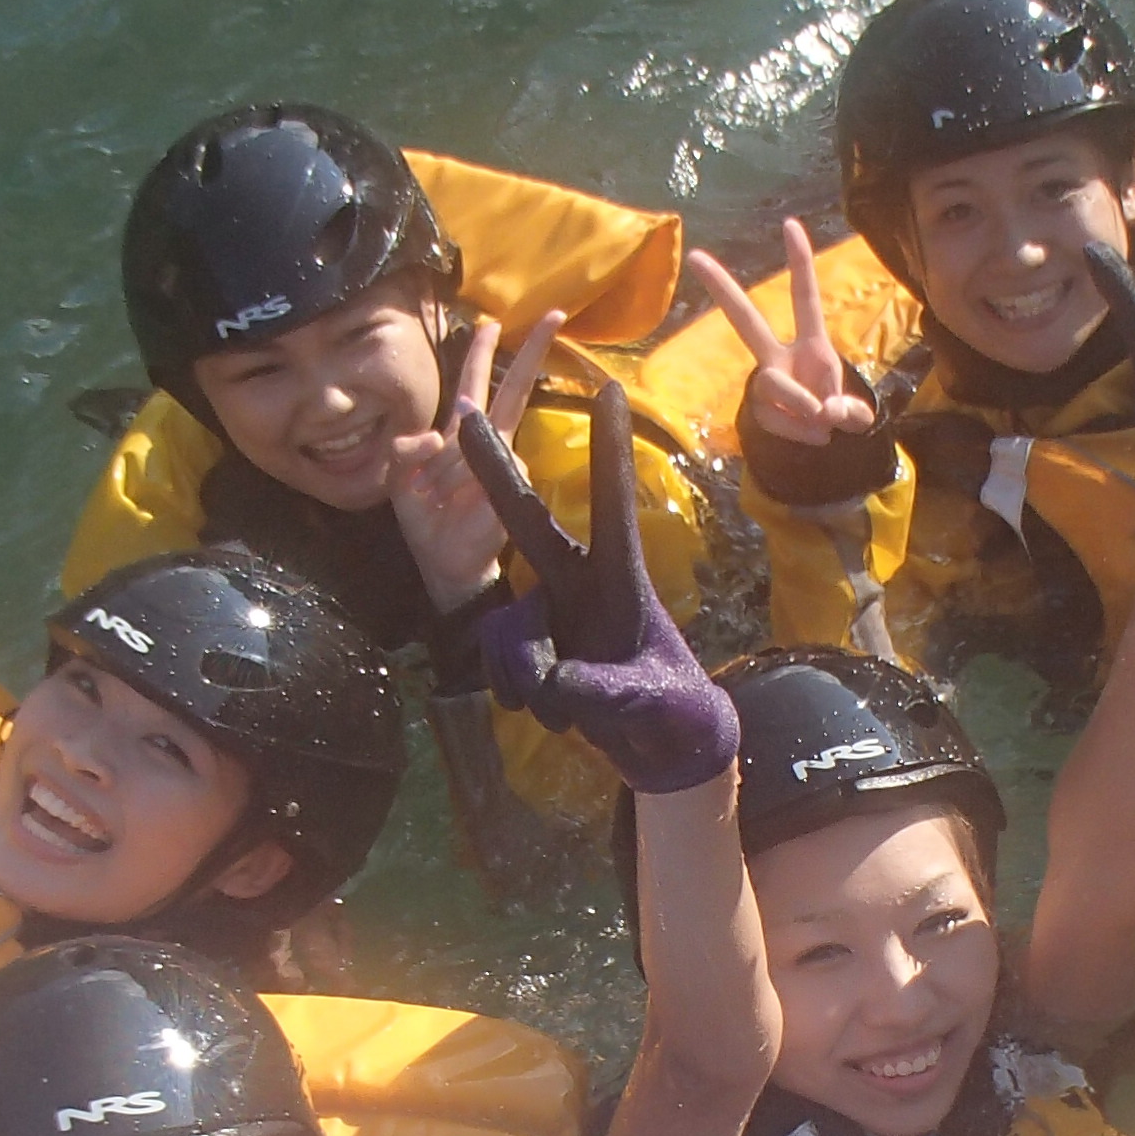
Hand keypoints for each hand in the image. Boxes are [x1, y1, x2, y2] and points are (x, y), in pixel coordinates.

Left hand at [388, 311, 562, 611]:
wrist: (444, 561)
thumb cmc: (425, 518)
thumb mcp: (399, 478)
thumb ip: (406, 450)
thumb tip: (434, 437)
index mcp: (462, 434)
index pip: (474, 384)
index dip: (482, 354)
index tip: (492, 321)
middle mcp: (491, 442)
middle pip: (512, 389)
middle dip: (530, 353)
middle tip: (553, 314)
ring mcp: (507, 464)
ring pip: (489, 440)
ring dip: (453, 470)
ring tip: (438, 499)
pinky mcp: (512, 488)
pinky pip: (492, 471)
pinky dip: (466, 486)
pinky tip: (458, 505)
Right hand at [457, 381, 739, 792]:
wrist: (651, 744)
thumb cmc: (668, 709)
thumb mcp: (648, 703)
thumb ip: (603, 691)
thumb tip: (553, 679)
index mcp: (621, 579)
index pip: (613, 505)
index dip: (609, 450)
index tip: (610, 391)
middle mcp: (576, 582)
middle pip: (527, 522)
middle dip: (493, 472)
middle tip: (465, 416)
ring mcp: (544, 608)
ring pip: (509, 632)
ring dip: (531, 683)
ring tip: (572, 715)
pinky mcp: (523, 640)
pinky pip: (496, 661)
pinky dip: (517, 695)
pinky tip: (551, 712)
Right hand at [689, 220, 875, 452]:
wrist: (817, 441)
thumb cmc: (836, 411)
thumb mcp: (855, 414)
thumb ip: (851, 412)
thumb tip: (827, 412)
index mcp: (811, 344)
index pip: (805, 299)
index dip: (800, 263)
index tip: (790, 225)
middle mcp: (779, 356)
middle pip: (745, 320)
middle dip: (722, 289)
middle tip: (696, 257)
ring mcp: (764, 382)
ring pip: (773, 385)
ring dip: (800, 404)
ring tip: (822, 422)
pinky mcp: (757, 409)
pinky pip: (776, 420)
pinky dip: (799, 432)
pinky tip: (810, 435)